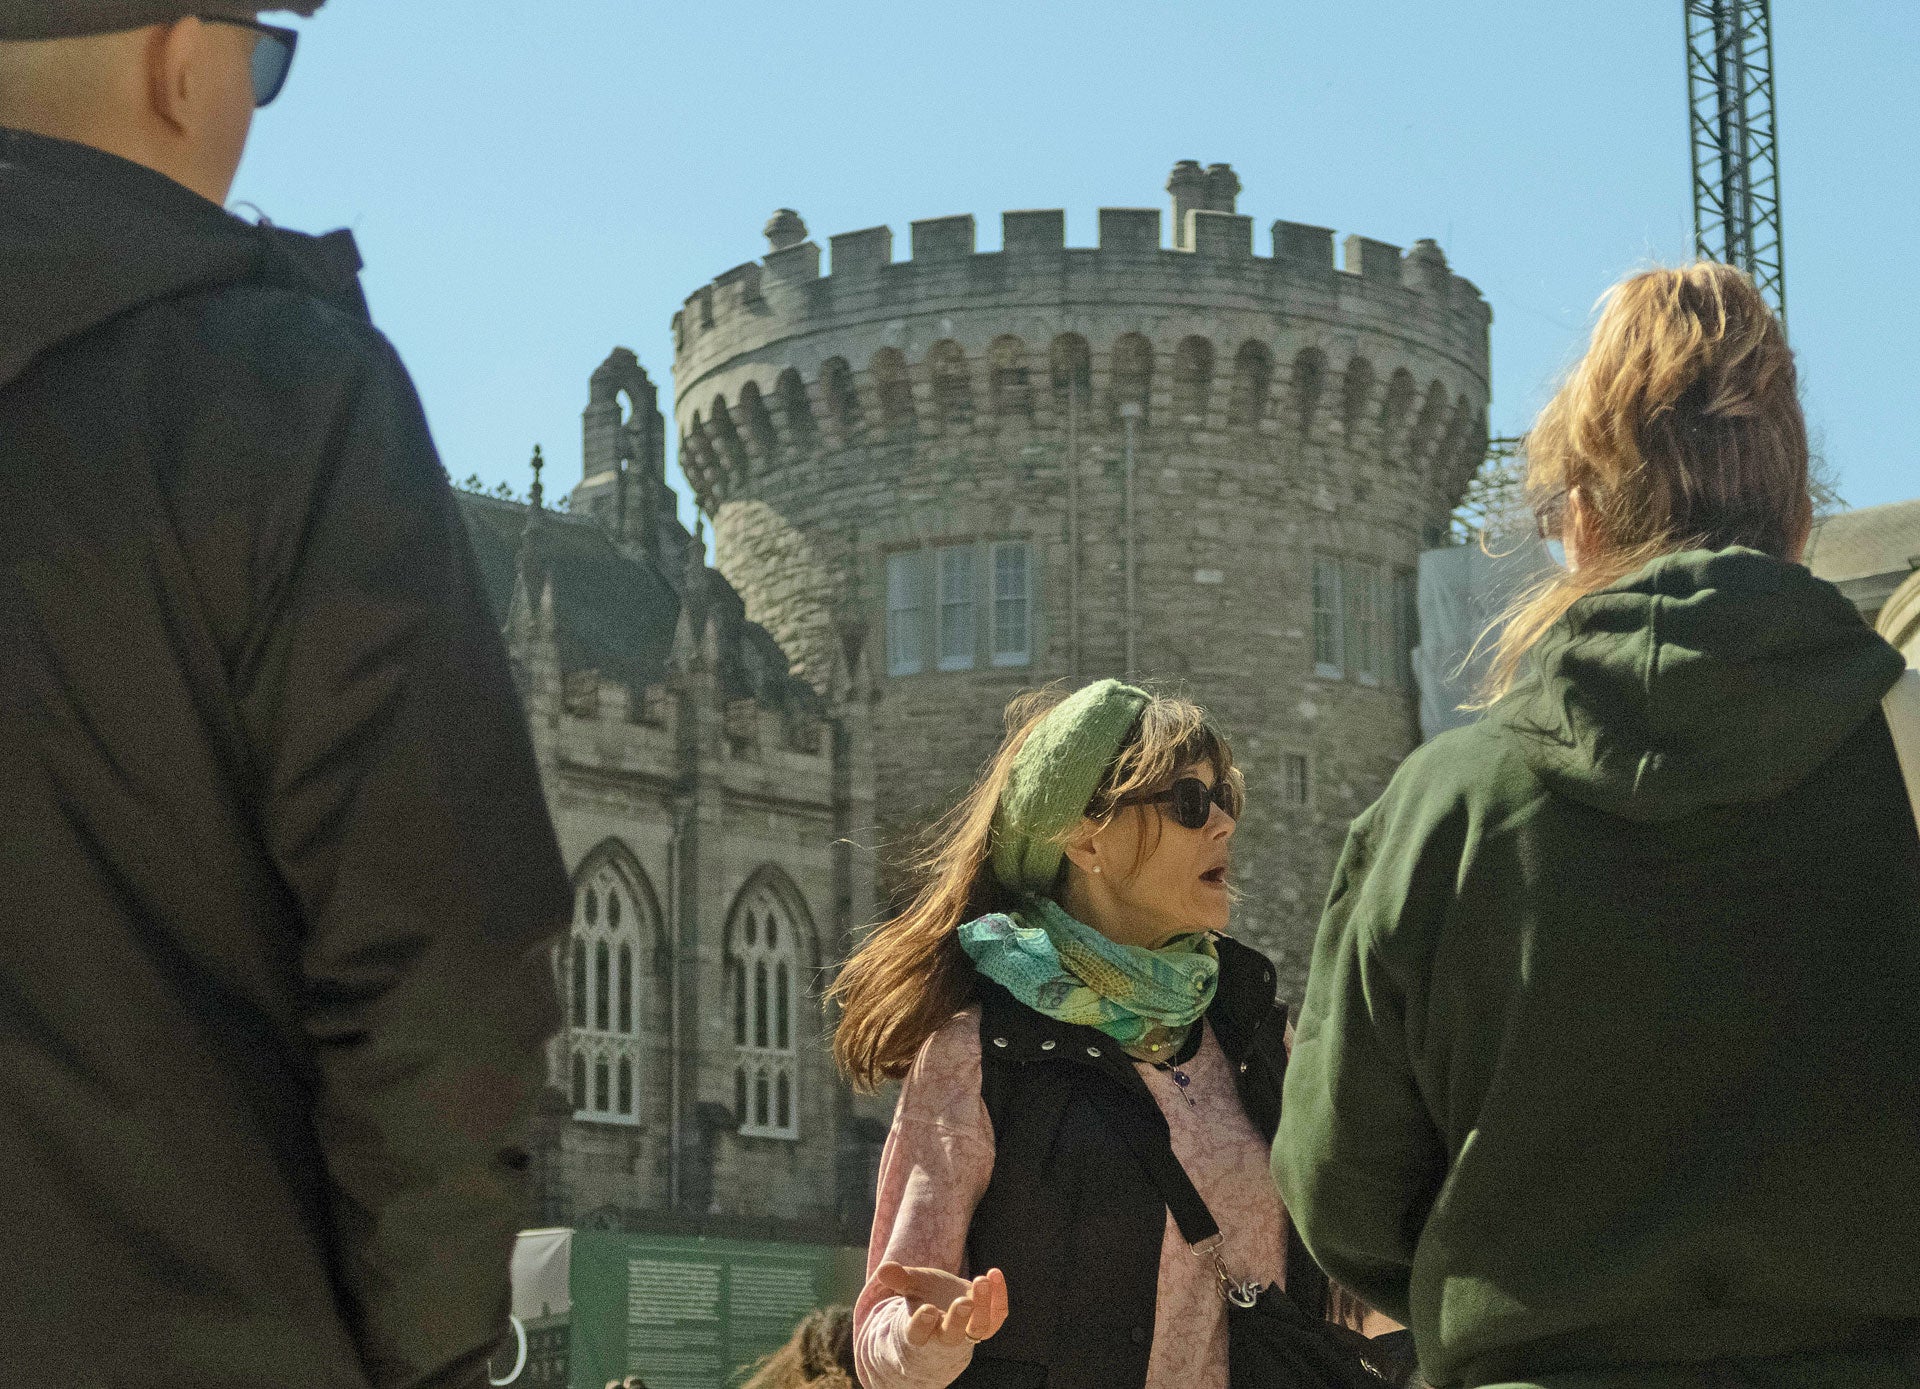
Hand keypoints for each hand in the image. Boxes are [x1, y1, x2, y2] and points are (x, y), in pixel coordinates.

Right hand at [876, 1261, 1008, 1348]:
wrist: (947, 1312)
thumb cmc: (925, 1299)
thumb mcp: (911, 1287)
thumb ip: (899, 1279)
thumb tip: (884, 1269)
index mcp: (921, 1331)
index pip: (919, 1335)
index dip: (922, 1324)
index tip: (927, 1309)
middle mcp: (945, 1336)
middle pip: (952, 1335)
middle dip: (958, 1319)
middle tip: (963, 1302)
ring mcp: (969, 1331)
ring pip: (979, 1328)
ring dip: (983, 1306)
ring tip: (981, 1280)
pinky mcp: (988, 1322)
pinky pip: (997, 1315)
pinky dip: (999, 1296)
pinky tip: (994, 1273)